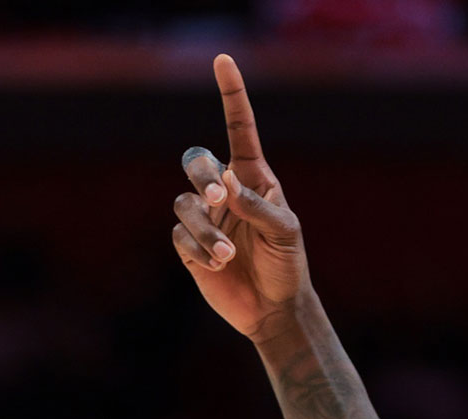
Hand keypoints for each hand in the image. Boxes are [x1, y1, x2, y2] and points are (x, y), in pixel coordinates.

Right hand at [172, 54, 311, 340]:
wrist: (274, 309)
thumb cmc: (288, 266)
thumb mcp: (286, 233)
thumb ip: (259, 207)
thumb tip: (227, 184)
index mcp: (255, 179)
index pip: (238, 129)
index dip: (231, 95)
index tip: (223, 60)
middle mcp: (226, 192)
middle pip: (196, 161)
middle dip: (203, 175)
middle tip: (221, 197)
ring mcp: (205, 218)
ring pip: (184, 204)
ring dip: (206, 229)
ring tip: (228, 255)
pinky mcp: (189, 246)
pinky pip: (179, 235)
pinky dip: (199, 249)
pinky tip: (218, 266)